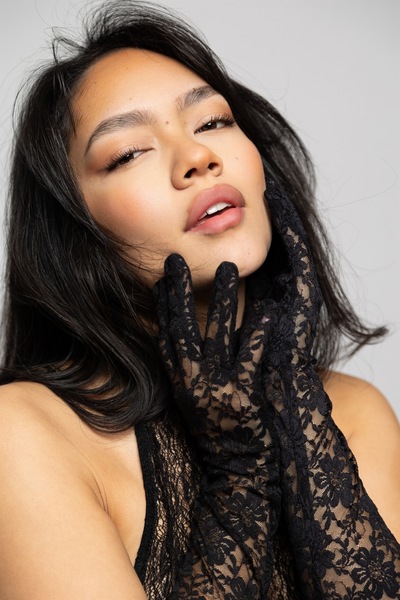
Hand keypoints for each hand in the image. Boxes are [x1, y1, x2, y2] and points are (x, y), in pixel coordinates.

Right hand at [154, 253, 270, 450]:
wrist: (238, 472)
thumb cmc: (219, 436)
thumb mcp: (194, 404)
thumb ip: (189, 374)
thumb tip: (187, 344)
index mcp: (179, 384)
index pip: (165, 336)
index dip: (162, 306)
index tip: (161, 280)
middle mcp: (193, 383)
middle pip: (183, 328)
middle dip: (180, 292)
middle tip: (176, 261)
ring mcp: (217, 388)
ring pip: (218, 334)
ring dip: (223, 299)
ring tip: (227, 270)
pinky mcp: (244, 395)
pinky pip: (251, 357)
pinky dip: (258, 333)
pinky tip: (265, 312)